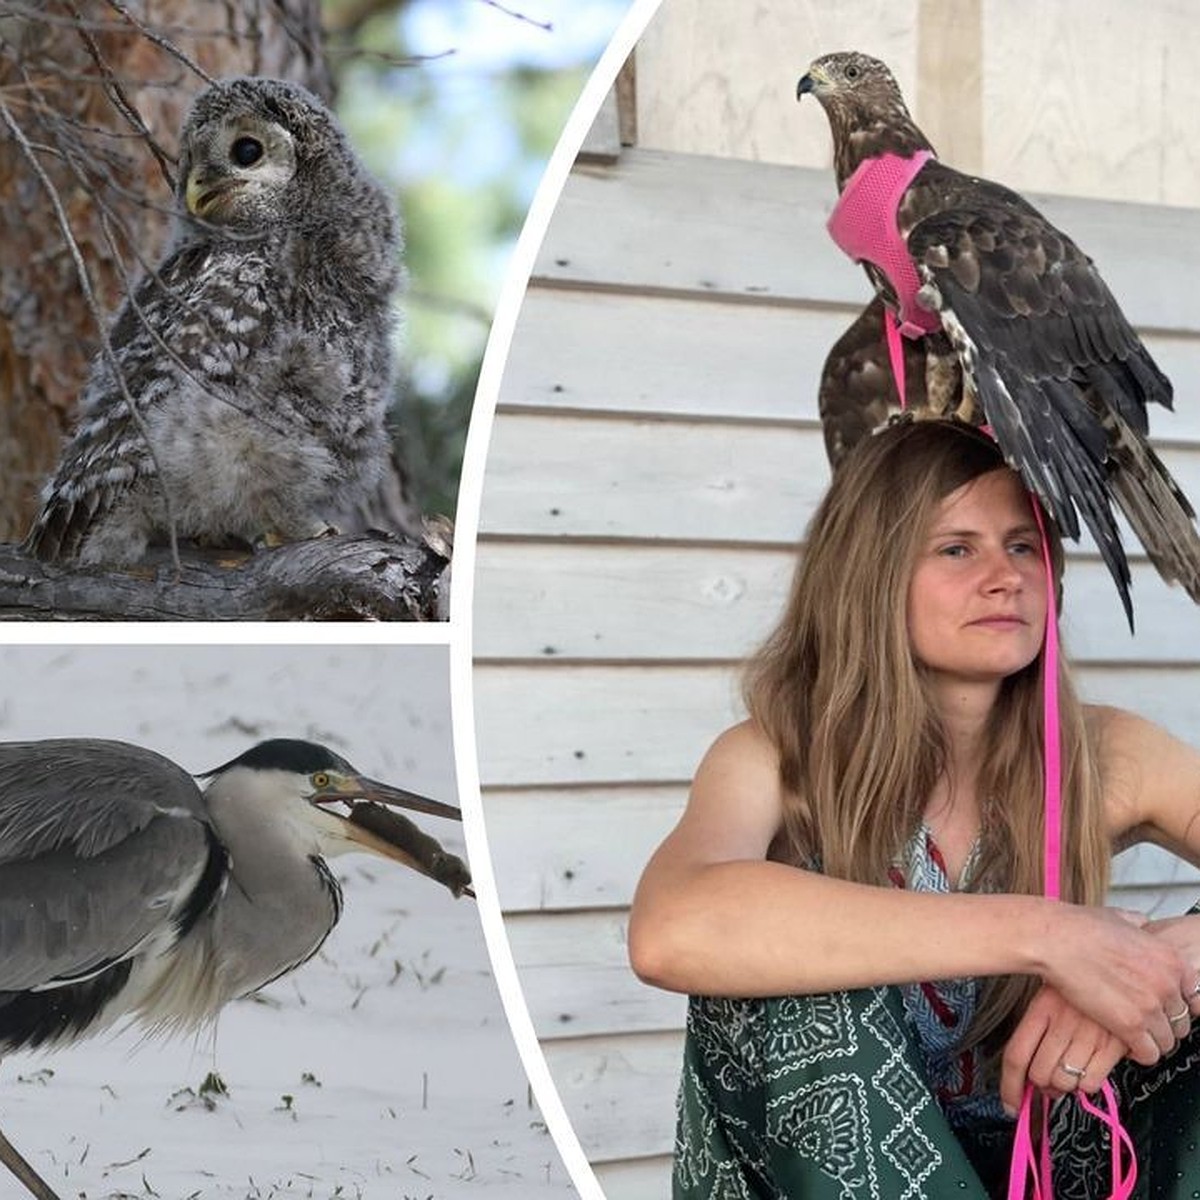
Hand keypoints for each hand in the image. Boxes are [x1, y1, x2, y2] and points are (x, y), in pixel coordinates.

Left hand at [1001, 983, 1127, 1113]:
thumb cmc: (1079, 981)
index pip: (1016, 1056)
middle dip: (1041, 1086)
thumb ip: (1040, 1030)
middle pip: (1040, 1074)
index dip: (1010, 1086)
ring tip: (1070, 1071)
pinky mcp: (1114, 1043)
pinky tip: (1089, 1069)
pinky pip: (1091, 1083)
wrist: (1115, 961)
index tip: (1011, 1104)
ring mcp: (1088, 1033)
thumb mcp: (1050, 994)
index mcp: (1041, 1009)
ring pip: (1065, 1082)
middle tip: (1047, 1081)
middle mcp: (1062, 1023)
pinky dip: (1087, 1085)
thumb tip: (1029, 1071)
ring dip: (1064, 1085)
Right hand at [1037, 903, 1192, 1063]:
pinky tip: (1126, 1044)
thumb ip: (1140, 928)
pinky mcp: (1129, 1025)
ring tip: (1133, 1035)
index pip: (1194, 997)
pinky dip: (1139, 1053)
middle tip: (1144, 1021)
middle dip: (1164, 1024)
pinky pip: (1149, 1053)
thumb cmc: (1079, 927)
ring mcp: (1150, 1006)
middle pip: (1181, 1021)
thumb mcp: (1120, 918)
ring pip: (1167, 1041)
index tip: (1165, 1008)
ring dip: (1151, 1040)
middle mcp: (1167, 984)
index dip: (1177, 1004)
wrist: (1055, 940)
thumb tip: (1142, 928)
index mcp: (1170, 958)